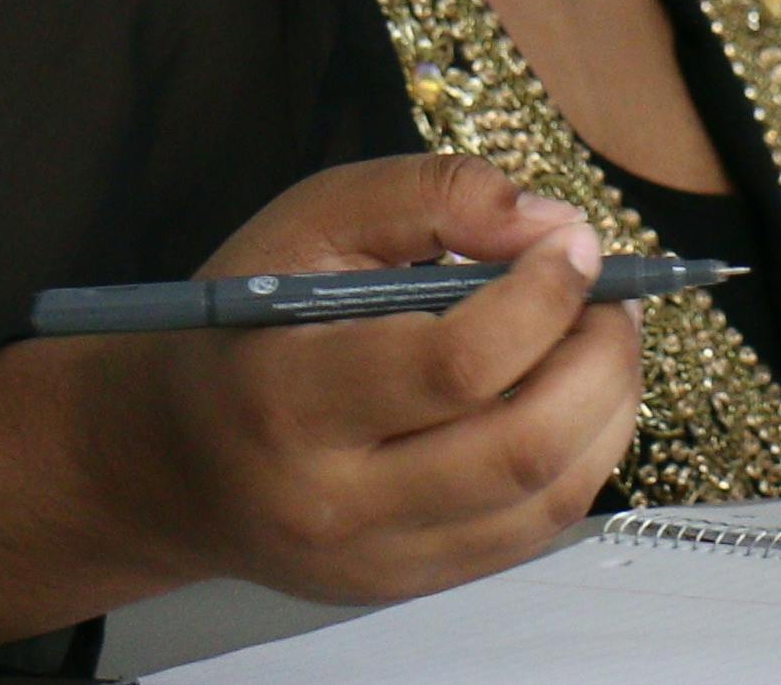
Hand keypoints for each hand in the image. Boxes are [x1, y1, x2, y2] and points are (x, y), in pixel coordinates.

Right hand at [103, 155, 638, 604]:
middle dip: (599, 358)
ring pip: (547, 499)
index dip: (543, 297)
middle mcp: (332, 500)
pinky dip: (582, 458)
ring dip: (609, 409)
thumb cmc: (241, 325)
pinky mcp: (407, 584)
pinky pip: (533, 532)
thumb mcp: (306, 222)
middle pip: (521, 446)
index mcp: (288, 397)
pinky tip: (575, 401)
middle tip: (615, 297)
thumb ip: (425, 196)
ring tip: (605, 340)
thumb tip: (545, 223)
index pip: (456, 364)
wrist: (166, 457)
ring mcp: (375, 558)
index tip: (573, 243)